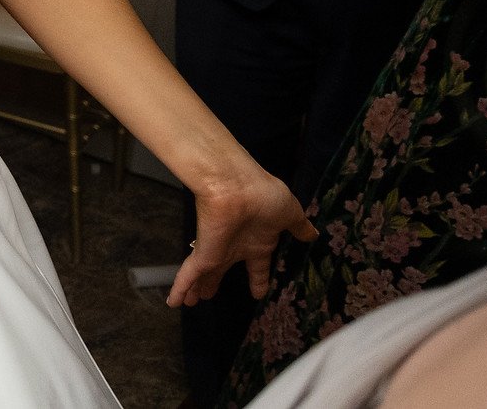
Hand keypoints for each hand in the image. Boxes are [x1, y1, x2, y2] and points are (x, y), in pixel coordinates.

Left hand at [168, 166, 316, 307]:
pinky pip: (189, 275)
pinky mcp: (203, 252)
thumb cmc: (263, 196)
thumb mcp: (290, 213)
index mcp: (258, 240)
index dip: (258, 279)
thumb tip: (313, 235)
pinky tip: (173, 303)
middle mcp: (236, 245)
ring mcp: (217, 249)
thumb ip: (299, 227)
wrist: (236, 184)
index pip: (258, 265)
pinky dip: (180, 288)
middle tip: (208, 296)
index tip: (257, 291)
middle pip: (223, 269)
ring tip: (190, 302)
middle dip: (215, 282)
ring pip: (204, 274)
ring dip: (196, 288)